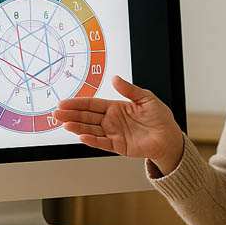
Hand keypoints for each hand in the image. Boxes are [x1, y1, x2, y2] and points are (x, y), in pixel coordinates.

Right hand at [54, 76, 183, 173]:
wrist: (169, 137)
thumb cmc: (159, 117)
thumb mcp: (146, 98)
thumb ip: (129, 90)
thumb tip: (115, 78)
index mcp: (116, 107)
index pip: (93, 105)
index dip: (78, 103)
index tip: (64, 102)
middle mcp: (112, 121)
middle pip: (87, 117)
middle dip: (72, 115)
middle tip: (56, 114)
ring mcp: (114, 134)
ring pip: (91, 130)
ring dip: (77, 127)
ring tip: (64, 124)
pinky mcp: (119, 146)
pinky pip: (102, 143)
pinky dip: (92, 140)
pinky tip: (82, 136)